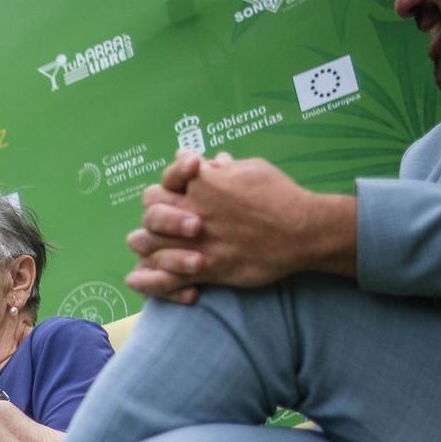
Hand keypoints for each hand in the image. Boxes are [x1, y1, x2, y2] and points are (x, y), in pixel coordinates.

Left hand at [126, 153, 354, 300]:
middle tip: (160, 219)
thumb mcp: (252, 169)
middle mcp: (193, 210)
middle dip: (153, 213)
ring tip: (143, 243)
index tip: (179, 185)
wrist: (303, 231)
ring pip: (149, 243)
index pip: (166, 178)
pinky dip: (149, 280)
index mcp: (202, 182)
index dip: (168, 182)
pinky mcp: (204, 268)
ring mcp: (195, 241)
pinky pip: (165, 277)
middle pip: (151, 210)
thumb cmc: (280, 195)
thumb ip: (225, 167)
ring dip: (144, 243)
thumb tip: (211, 160)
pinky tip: (138, 279)